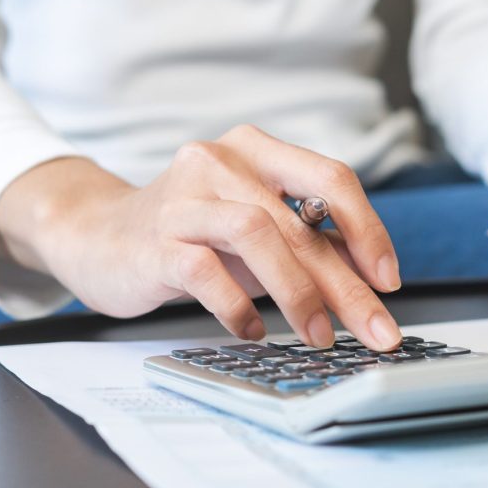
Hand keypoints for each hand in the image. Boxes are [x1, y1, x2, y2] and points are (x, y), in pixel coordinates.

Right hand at [0, 125, 402, 349]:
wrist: (98, 236)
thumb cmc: (195, 235)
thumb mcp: (259, 228)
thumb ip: (309, 243)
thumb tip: (372, 285)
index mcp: (259, 150)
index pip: (332, 179)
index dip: (368, 231)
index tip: (389, 281)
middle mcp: (222, 161)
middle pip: (302, 223)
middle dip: (347, 286)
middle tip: (376, 331)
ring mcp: (185, 197)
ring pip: (259, 236)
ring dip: (299, 294)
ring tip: (319, 336)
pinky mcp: (154, 239)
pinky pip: (206, 272)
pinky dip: (238, 307)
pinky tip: (252, 330)